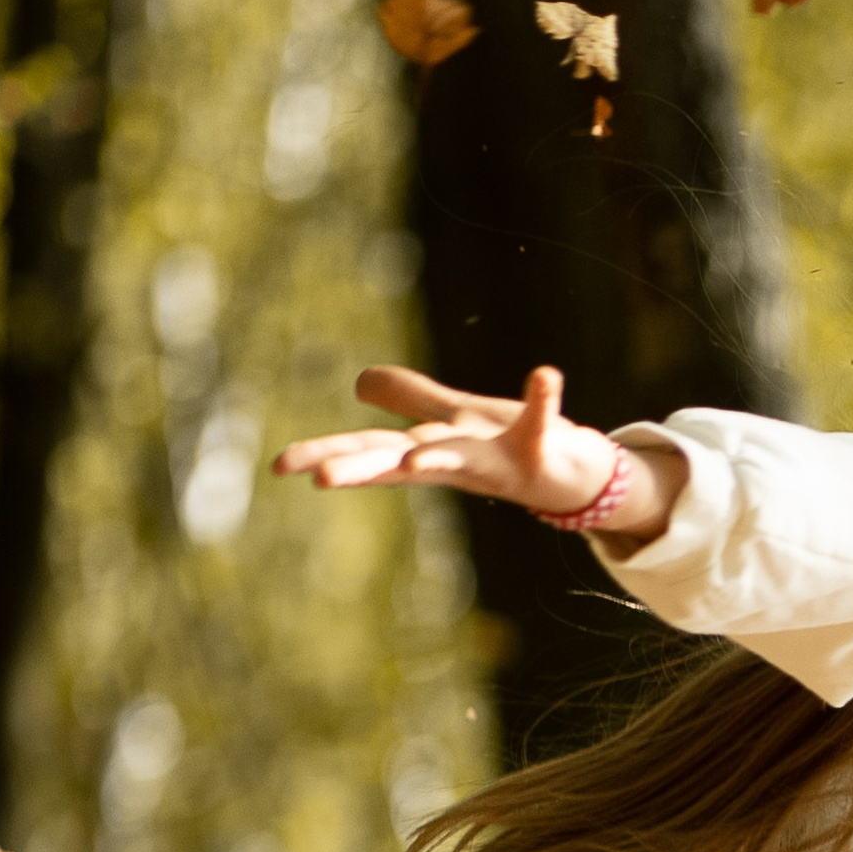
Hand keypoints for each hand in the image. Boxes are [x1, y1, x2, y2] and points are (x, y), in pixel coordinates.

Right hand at [272, 362, 673, 531]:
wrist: (573, 476)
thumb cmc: (507, 448)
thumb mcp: (450, 417)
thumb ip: (408, 399)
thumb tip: (358, 382)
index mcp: (427, 451)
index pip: (368, 451)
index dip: (324, 454)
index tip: (280, 465)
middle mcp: (455, 461)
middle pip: (400, 463)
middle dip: (362, 468)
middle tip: (320, 478)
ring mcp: (495, 462)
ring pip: (461, 460)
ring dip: (439, 458)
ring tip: (416, 461)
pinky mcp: (538, 454)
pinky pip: (540, 422)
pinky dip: (543, 400)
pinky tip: (546, 373)